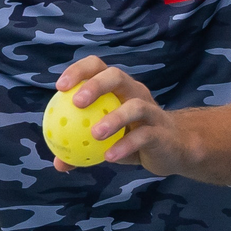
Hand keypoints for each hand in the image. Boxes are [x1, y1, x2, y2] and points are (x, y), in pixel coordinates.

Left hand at [53, 56, 199, 177]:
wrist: (173, 149)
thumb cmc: (132, 138)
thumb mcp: (106, 141)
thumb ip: (82, 148)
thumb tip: (58, 163)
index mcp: (117, 88)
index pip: (97, 67)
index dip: (78, 71)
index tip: (60, 87)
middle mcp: (134, 92)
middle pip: (116, 76)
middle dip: (95, 85)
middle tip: (77, 103)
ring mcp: (151, 110)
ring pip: (134, 106)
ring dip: (114, 119)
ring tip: (94, 134)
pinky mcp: (161, 132)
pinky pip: (144, 135)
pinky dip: (126, 145)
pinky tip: (110, 156)